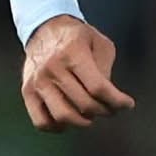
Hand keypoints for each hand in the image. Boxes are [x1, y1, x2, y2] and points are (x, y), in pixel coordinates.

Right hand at [21, 15, 135, 132]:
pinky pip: (41, 121)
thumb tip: (107, 97)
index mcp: (73, 53)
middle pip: (84, 104)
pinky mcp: (27, 91)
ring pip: (63, 116)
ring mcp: (38, 81)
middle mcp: (53, 68)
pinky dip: (57, 128)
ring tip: (91, 115)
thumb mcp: (100, 43)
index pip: (98, 87)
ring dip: (83, 122)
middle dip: (104, 111)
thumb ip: (105, 69)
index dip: (116, 101)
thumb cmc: (77, 37)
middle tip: (110, 109)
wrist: (45, 28)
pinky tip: (70, 121)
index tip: (127, 104)